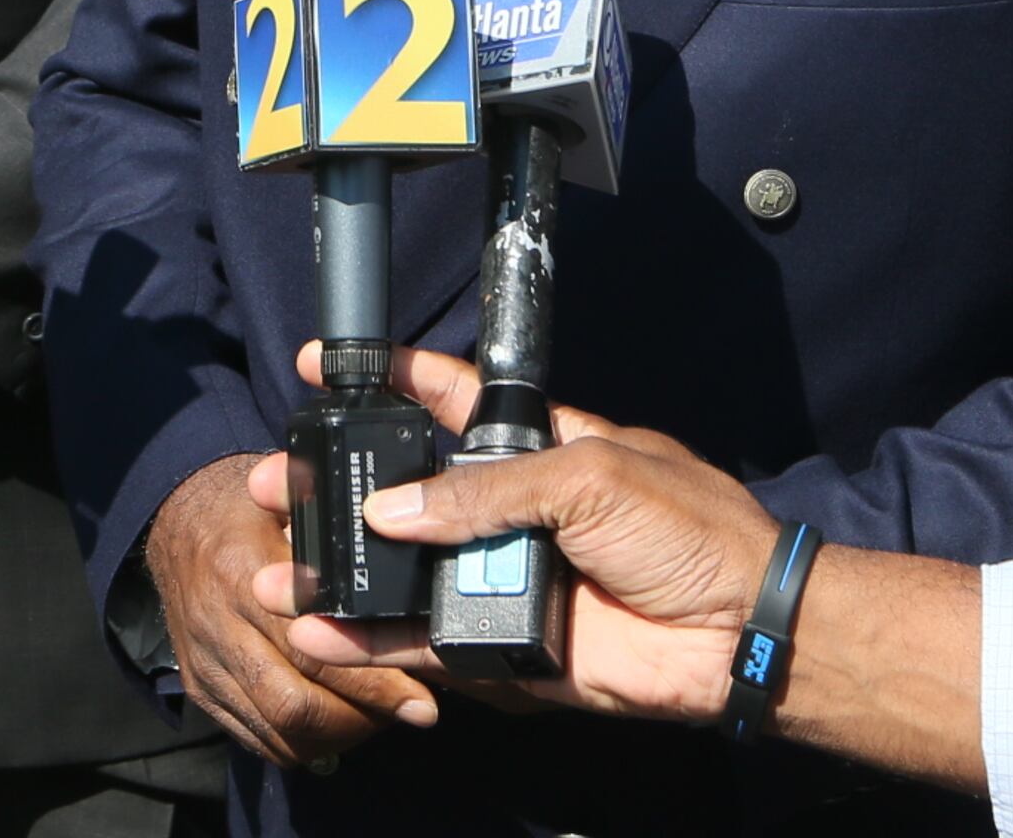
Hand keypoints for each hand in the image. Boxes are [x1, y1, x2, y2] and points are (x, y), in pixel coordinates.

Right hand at [144, 453, 429, 769]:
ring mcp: (206, 666)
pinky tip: (337, 726)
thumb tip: (401, 539)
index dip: (369, 684)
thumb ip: (331, 528)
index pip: (311, 650)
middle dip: (359, 720)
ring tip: (378, 719)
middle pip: (293, 707)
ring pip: (278, 735)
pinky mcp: (201, 690)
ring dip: (336, 737)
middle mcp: (218, 629)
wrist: (176, 523)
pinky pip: (257, 741)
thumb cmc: (245, 510)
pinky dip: (303, 745)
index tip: (419, 701)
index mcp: (242, 575)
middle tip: (408, 712)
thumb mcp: (288, 504)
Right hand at [278, 346, 988, 791]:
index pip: (450, 402)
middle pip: (409, 497)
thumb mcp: (587, 475)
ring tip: (278, 570)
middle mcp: (513, 512)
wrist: (739, 633)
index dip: (391, 381)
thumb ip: (484, 491)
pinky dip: (374, 642)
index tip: (326, 366)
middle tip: (273, 485)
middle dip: (342, 492)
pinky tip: (323, 630)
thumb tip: (393, 508)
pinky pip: (429, 644)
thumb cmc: (690, 532)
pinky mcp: (507, 647)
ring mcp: (505, 579)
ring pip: (406, 577)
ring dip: (344, 575)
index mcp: (539, 447)